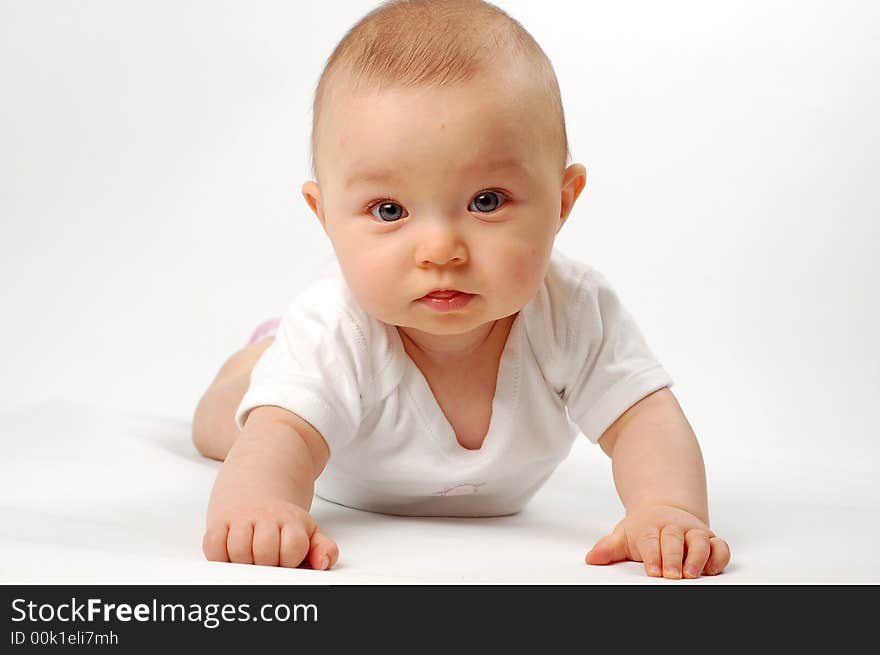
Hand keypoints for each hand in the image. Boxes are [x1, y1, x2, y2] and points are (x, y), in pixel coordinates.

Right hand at [203, 498, 338, 569]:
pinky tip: (231, 554)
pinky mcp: (218, 521)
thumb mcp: (309, 530)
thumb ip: (323, 548)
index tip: (287, 559)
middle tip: (267, 562)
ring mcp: (240, 518)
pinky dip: (219, 556)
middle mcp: (265, 516)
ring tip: (251, 559)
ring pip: (238, 550)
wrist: (258, 484)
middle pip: (265, 551)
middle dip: (267, 564)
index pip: (292, 547)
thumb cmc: (283, 519)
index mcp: (291, 520)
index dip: (290, 559)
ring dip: (243, 562)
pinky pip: (213, 545)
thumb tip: (323, 562)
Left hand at [585, 504, 729, 578]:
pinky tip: (712, 568)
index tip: (652, 570)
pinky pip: (720, 546)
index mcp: (650, 526)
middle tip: (671, 575)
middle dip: (673, 558)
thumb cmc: (643, 529)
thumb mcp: (623, 535)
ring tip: (691, 573)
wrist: (663, 510)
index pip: (650, 540)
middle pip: (674, 540)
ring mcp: (693, 532)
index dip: (652, 555)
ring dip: (697, 557)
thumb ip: (609, 548)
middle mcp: (674, 527)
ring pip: (700, 541)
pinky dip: (719, 556)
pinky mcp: (710, 539)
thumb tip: (592, 557)